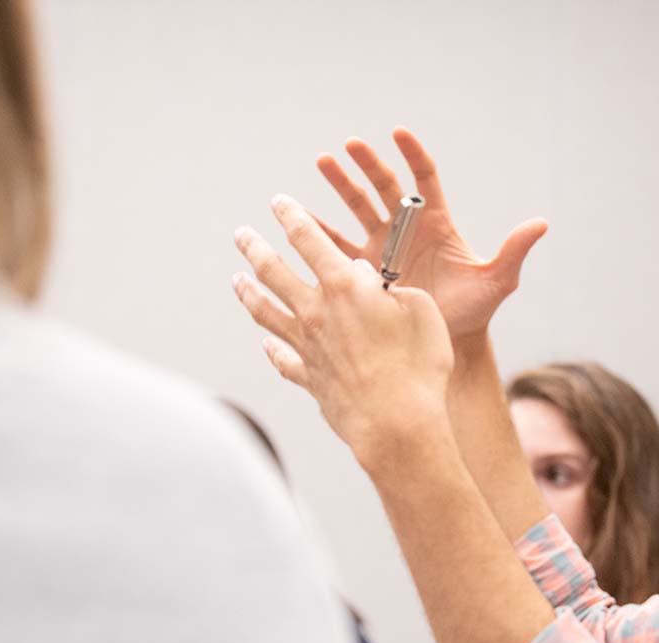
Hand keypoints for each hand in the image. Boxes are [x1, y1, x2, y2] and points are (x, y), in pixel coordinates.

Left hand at [232, 193, 453, 468]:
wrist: (396, 425)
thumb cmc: (419, 366)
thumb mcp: (421, 311)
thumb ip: (396, 290)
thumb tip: (374, 285)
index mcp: (344, 287)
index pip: (308, 238)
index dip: (291, 215)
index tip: (279, 202)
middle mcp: (316, 312)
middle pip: (274, 271)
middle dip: (255, 247)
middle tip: (241, 234)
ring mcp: (307, 347)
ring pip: (267, 312)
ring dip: (249, 292)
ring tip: (237, 280)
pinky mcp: (309, 379)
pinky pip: (283, 359)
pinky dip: (272, 350)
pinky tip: (266, 345)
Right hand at [312, 127, 547, 340]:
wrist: (446, 342)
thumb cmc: (474, 310)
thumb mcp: (497, 281)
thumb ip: (514, 251)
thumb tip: (541, 224)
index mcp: (436, 223)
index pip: (423, 180)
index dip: (413, 156)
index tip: (399, 133)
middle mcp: (406, 230)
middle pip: (385, 187)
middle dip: (368, 165)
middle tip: (350, 145)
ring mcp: (382, 248)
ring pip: (358, 208)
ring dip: (340, 186)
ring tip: (323, 162)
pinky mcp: (365, 270)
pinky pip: (339, 246)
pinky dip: (321, 231)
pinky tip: (301, 218)